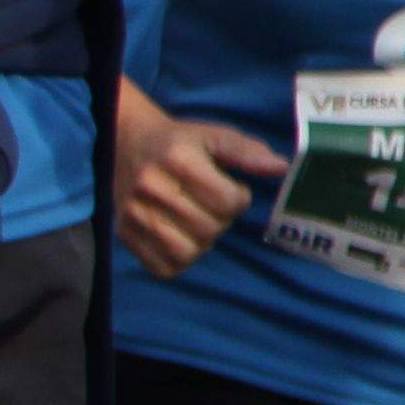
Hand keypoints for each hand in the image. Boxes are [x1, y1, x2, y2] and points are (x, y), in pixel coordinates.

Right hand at [112, 82, 283, 276]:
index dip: (238, 197)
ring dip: (200, 243)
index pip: (227, 202)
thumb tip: (280, 168)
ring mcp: (134, 214)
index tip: (228, 188)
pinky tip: (179, 237)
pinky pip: (163, 267)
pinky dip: (178, 259)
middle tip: (210, 205)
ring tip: (195, 223)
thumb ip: (247, 152)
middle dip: (219, 220)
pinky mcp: (124, 234)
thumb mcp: (214, 137)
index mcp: (178, 159)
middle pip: (207, 229)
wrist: (125, 143)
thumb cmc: (180, 143)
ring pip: (185, 252)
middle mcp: (151, 187)